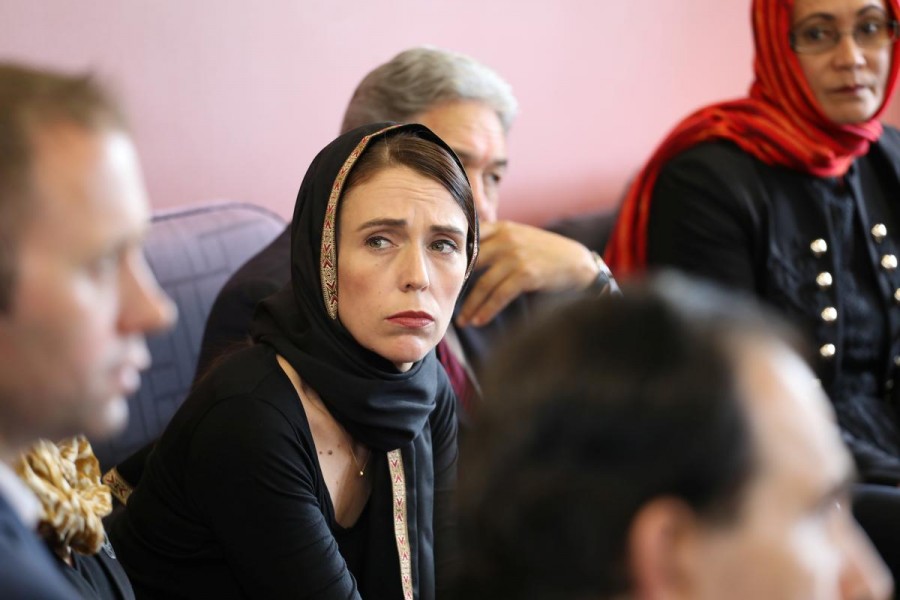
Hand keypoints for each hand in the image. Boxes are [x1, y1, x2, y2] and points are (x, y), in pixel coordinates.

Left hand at [456, 220, 598, 326]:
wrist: (579, 263)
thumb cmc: (547, 254)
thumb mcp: (521, 237)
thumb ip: (497, 242)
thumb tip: (469, 257)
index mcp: (502, 227)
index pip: (469, 240)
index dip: (454, 259)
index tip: (443, 277)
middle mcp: (506, 238)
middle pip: (470, 263)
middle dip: (457, 285)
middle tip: (446, 302)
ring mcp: (515, 256)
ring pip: (483, 284)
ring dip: (471, 306)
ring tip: (462, 321)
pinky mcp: (526, 274)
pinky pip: (499, 296)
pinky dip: (487, 310)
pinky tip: (479, 321)